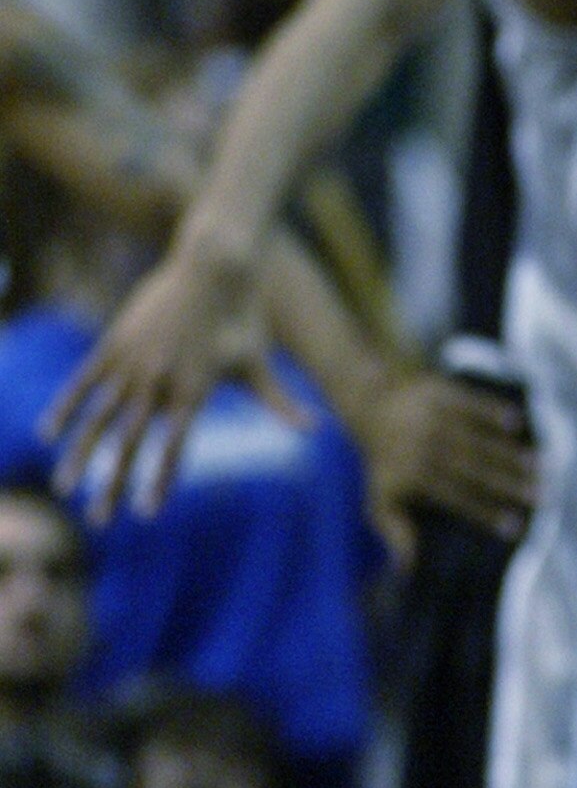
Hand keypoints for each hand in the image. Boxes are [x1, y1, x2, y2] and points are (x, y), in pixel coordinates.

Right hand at [42, 235, 309, 520]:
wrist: (214, 265)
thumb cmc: (244, 317)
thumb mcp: (259, 363)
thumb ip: (280, 403)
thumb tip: (316, 429)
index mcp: (194, 392)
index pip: (174, 448)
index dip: (159, 482)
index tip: (147, 514)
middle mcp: (159, 381)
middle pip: (130, 443)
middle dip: (112, 485)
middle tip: (99, 521)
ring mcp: (133, 362)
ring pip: (99, 418)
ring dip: (82, 455)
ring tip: (65, 486)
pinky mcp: (114, 342)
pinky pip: (83, 383)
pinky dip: (66, 409)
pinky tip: (49, 435)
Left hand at [359, 367, 538, 563]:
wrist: (373, 403)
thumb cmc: (385, 462)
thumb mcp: (380, 500)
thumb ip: (395, 533)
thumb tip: (408, 570)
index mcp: (413, 475)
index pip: (457, 498)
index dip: (486, 513)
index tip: (515, 528)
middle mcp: (424, 446)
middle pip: (473, 469)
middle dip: (508, 484)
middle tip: (541, 497)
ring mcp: (433, 418)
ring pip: (478, 439)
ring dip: (509, 452)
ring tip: (540, 466)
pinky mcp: (440, 392)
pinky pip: (471, 404)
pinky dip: (493, 412)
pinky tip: (518, 423)